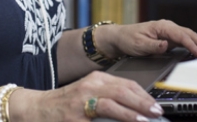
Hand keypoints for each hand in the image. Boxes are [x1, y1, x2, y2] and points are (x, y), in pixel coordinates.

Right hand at [14, 71, 163, 121]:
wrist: (38, 109)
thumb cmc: (66, 104)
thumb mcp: (88, 95)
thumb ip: (108, 98)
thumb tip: (136, 110)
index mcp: (96, 79)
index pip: (126, 83)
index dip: (143, 94)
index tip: (156, 105)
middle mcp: (90, 85)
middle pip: (122, 90)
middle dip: (142, 101)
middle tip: (157, 111)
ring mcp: (82, 101)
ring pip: (112, 101)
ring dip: (132, 111)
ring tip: (146, 118)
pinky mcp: (76, 116)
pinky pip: (99, 118)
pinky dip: (115, 120)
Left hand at [95, 19, 196, 59]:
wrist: (120, 37)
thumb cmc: (128, 39)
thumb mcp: (138, 44)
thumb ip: (153, 45)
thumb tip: (166, 45)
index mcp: (161, 26)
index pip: (180, 35)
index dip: (191, 44)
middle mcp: (167, 27)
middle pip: (188, 34)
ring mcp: (169, 32)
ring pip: (189, 37)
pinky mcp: (169, 39)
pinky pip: (185, 42)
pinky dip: (195, 46)